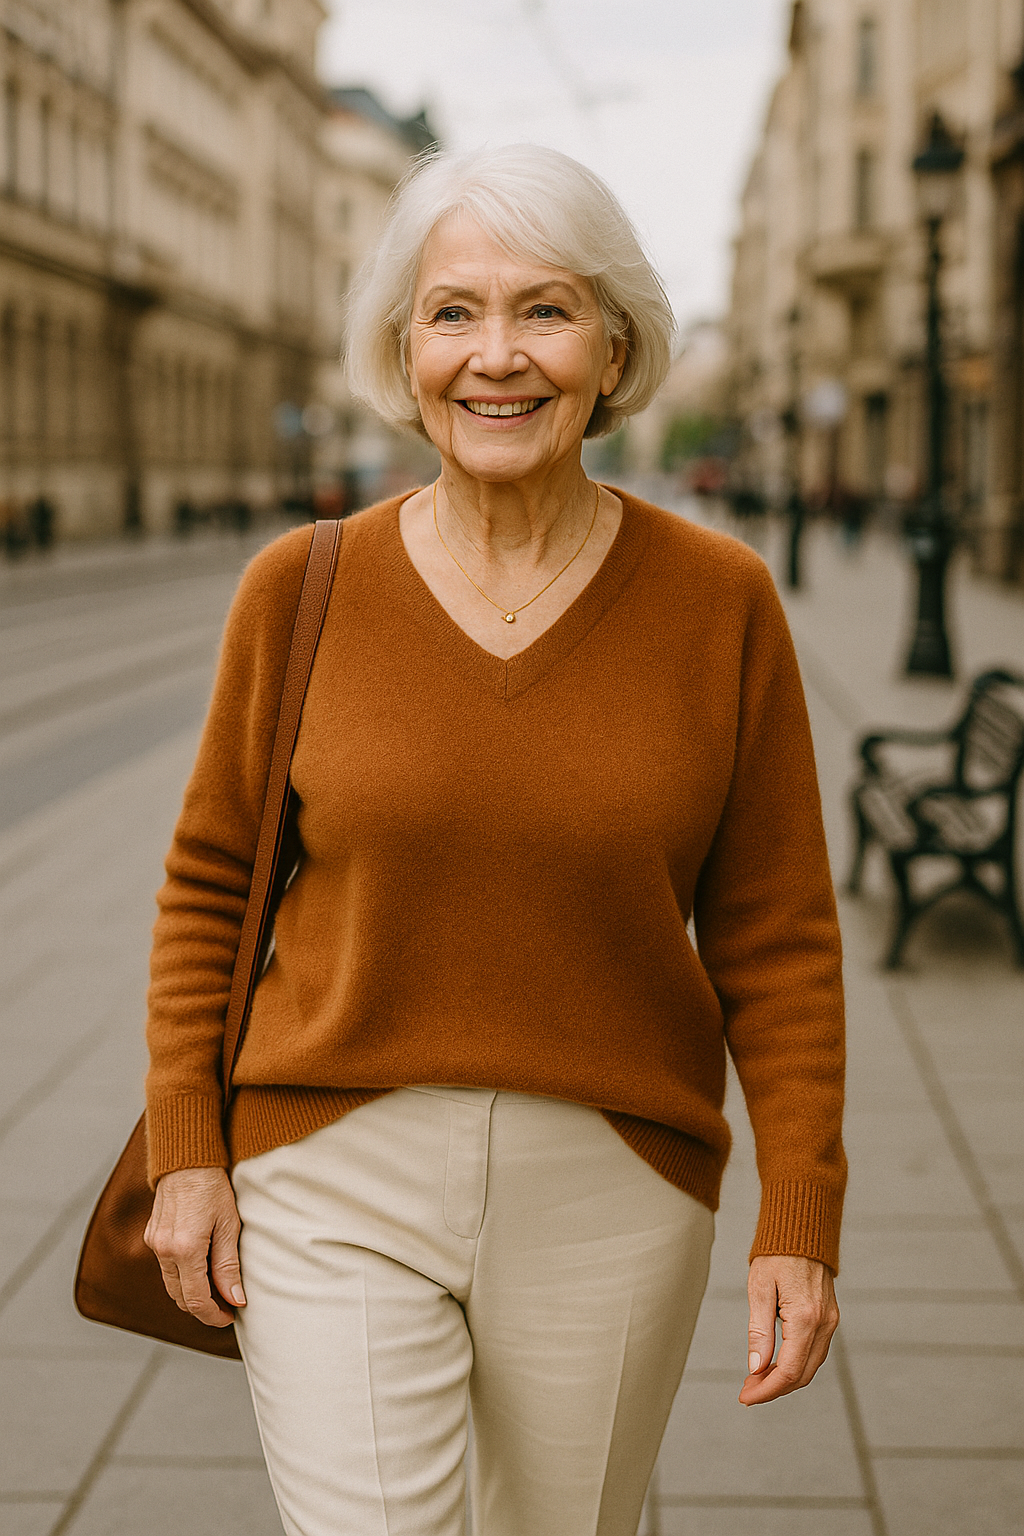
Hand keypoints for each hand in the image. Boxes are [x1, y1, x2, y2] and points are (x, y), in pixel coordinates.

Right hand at [144, 1166, 244, 1327]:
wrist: (186, 1159)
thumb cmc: (213, 1186)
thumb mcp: (229, 1225)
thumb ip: (229, 1265)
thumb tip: (235, 1299)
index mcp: (185, 1250)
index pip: (197, 1300)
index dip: (214, 1315)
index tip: (230, 1317)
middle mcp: (163, 1250)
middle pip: (181, 1298)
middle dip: (203, 1308)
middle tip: (227, 1305)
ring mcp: (154, 1243)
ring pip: (171, 1285)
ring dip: (191, 1293)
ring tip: (217, 1288)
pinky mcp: (152, 1236)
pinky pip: (165, 1267)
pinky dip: (182, 1276)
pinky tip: (201, 1267)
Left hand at [739, 1255, 838, 1404]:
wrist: (802, 1228)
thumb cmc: (776, 1253)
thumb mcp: (759, 1289)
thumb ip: (758, 1331)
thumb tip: (756, 1369)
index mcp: (806, 1318)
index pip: (789, 1371)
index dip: (767, 1390)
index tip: (745, 1397)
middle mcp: (824, 1323)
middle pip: (803, 1375)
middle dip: (774, 1388)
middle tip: (747, 1391)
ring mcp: (831, 1320)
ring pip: (811, 1365)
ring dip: (785, 1379)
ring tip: (756, 1379)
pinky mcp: (829, 1316)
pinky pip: (815, 1351)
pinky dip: (796, 1364)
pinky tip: (775, 1363)